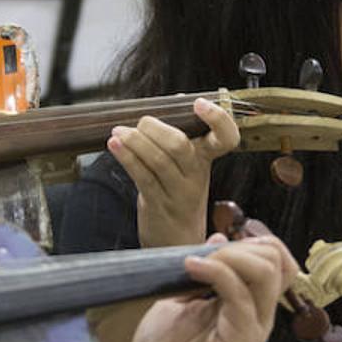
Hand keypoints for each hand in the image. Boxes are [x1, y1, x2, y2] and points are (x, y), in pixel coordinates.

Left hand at [108, 97, 238, 247]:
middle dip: (155, 128)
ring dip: (134, 141)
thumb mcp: (188, 166)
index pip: (226, 138)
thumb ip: (182, 134)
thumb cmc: (179, 193)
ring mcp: (178, 192)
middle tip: (141, 122)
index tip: (200, 103)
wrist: (177, 240)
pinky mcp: (158, 204)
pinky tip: (114, 145)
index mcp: (207, 159)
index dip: (218, 119)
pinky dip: (126, 157)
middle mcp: (197, 175)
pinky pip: (141, 177)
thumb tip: (174, 101)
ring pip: (157, 160)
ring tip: (118, 132)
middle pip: (180, 145)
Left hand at [128, 233, 297, 341]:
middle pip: (277, 259)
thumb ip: (202, 272)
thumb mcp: (181, 299)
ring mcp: (253, 327)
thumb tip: (218, 238)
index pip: (277, 259)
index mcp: (248, 304)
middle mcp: (258, 314)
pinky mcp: (241, 340)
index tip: (215, 245)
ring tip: (197, 262)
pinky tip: (190, 267)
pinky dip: (215, 270)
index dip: (252, 241)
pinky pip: (240, 294)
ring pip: (267, 271)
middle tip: (204, 254)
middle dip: (240, 245)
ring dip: (230, 255)